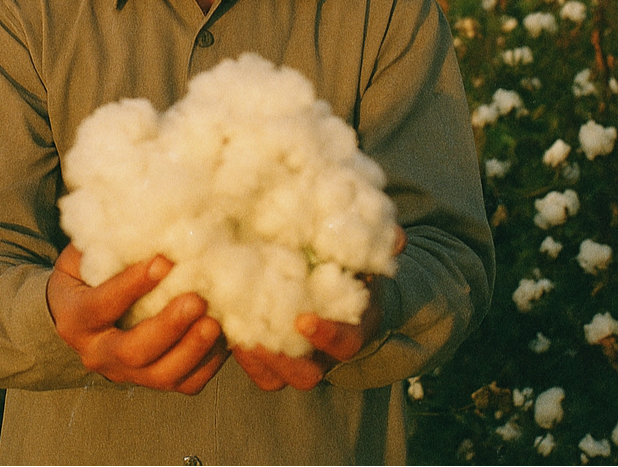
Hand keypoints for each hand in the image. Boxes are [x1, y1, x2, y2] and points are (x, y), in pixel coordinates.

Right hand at [47, 243, 229, 393]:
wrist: (81, 312)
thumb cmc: (88, 273)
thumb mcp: (85, 254)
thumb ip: (105, 242)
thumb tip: (145, 218)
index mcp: (76, 318)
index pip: (102, 306)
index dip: (132, 285)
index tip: (164, 261)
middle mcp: (97, 352)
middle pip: (132, 351)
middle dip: (168, 326)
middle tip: (196, 299)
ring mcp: (126, 372)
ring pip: (161, 375)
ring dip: (192, 349)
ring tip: (215, 322)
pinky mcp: (153, 381)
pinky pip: (185, 384)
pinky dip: (208, 363)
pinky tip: (223, 336)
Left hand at [233, 224, 407, 390]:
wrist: (333, 280)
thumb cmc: (351, 266)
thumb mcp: (365, 253)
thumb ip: (382, 245)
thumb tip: (396, 238)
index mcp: (354, 328)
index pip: (346, 344)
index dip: (327, 336)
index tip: (303, 320)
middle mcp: (324, 352)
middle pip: (305, 375)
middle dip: (281, 361)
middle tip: (256, 338)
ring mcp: (295, 357)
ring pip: (274, 378)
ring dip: (253, 360)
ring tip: (232, 333)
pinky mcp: (268, 353)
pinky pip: (253, 368)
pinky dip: (238, 354)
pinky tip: (221, 324)